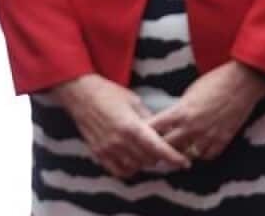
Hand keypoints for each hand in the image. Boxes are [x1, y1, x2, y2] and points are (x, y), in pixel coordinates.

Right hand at [50, 74, 190, 178]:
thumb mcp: (133, 100)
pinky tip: (132, 160)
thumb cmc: (107, 93)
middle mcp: (120, 141)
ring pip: (135, 167)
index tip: (184, 162)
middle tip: (164, 151)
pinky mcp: (98, 152)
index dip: (173, 158)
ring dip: (145, 163)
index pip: (158, 149)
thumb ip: (148, 118)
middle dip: (160, 157)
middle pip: (148, 160)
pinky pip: (118, 170)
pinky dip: (129, 169)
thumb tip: (162, 130)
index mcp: (131, 126)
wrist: (80, 94)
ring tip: (147, 153)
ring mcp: (108, 149)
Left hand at [148, 61, 264, 160]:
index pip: (155, 127)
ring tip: (176, 152)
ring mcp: (208, 135)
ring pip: (187, 155)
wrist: (241, 83)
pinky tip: (198, 150)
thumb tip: (171, 119)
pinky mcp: (223, 140)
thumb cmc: (214, 81)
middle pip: (167, 146)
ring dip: (180, 153)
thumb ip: (179, 109)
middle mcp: (192, 127)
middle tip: (155, 149)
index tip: (141, 134)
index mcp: (180, 112)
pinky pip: (207, 156)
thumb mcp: (190, 92)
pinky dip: (201, 155)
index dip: (146, 132)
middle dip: (159, 147)